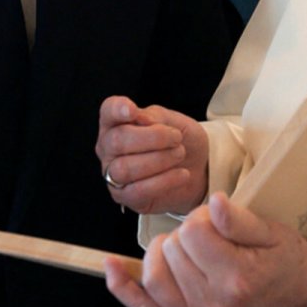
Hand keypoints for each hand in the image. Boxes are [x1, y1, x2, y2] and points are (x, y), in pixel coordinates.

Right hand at [96, 96, 208, 215]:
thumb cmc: (180, 141)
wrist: (198, 168)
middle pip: (117, 141)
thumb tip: (139, 118)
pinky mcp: (126, 197)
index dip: (117, 110)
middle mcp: (109, 148)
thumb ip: (155, 117)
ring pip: (125, 168)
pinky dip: (164, 181)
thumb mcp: (174, 121)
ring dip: (158, 160)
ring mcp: (114, 174)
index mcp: (117, 123)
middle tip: (176, 138)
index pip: (108, 111)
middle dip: (152, 138)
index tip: (132, 111)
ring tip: (179, 154)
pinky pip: (138, 191)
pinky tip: (182, 174)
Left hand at [105, 193, 306, 306]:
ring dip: (164, 252)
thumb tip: (214, 203)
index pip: (193, 231)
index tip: (219, 221)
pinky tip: (111, 265)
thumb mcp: (271, 232)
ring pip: (153, 273)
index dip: (203, 217)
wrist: (293, 297)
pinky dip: (123, 287)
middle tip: (212, 237)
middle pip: (171, 249)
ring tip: (189, 248)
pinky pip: (143, 306)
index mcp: (237, 278)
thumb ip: (238, 220)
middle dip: (187, 233)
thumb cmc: (283, 260)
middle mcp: (212, 304)